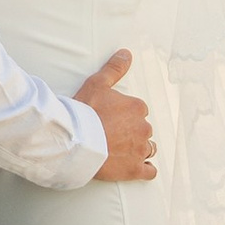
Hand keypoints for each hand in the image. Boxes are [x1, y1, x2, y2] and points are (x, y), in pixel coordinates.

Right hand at [80, 48, 154, 182]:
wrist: (75, 141)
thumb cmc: (84, 111)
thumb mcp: (97, 83)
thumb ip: (115, 68)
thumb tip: (126, 53)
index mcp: (137, 107)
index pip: (138, 110)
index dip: (125, 114)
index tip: (112, 117)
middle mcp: (143, 128)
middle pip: (143, 129)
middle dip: (131, 131)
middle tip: (112, 133)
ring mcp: (140, 150)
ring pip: (148, 148)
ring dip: (139, 148)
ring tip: (122, 148)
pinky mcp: (134, 169)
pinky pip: (149, 171)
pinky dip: (146, 169)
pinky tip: (139, 167)